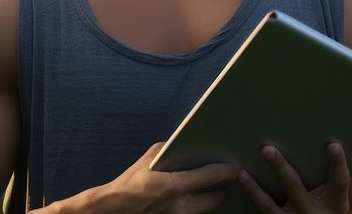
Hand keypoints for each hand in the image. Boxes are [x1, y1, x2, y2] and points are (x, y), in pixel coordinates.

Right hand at [86, 142, 239, 212]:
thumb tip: (190, 143)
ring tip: (212, 189)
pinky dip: (197, 208)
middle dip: (223, 190)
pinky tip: (195, 199)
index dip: (229, 171)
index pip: (213, 176)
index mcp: (176, 186)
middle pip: (218, 199)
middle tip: (225, 181)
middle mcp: (181, 207)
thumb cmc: (131, 182)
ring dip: (211, 200)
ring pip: (208, 210)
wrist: (114, 209)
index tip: (237, 166)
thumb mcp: (150, 159)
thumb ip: (171, 149)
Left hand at [238, 143, 349, 212]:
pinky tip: (241, 184)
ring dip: (255, 189)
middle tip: (267, 149)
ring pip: (270, 206)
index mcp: (335, 204)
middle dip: (280, 168)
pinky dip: (251, 198)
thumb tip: (320, 137)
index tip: (333, 144)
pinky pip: (263, 212)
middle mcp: (313, 213)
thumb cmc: (326, 207)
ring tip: (242, 172)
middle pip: (294, 188)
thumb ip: (328, 176)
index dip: (338, 164)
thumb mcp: (333, 198)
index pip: (340, 182)